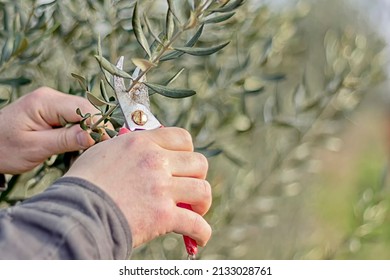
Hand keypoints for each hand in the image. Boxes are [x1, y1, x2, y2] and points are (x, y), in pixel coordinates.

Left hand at [0, 87, 100, 173]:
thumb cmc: (5, 148)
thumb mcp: (35, 147)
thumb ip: (65, 140)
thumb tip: (93, 136)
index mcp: (44, 102)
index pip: (83, 109)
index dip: (99, 125)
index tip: (109, 143)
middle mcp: (50, 96)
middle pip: (86, 108)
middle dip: (98, 126)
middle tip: (106, 147)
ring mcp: (52, 101)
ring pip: (84, 112)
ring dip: (92, 127)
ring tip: (97, 146)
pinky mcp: (53, 109)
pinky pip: (76, 115)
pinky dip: (83, 128)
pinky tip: (85, 140)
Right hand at [64, 127, 211, 247]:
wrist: (74, 213)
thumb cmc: (84, 183)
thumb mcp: (104, 152)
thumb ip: (129, 147)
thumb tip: (142, 148)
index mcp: (142, 143)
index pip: (182, 137)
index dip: (188, 151)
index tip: (184, 163)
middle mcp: (156, 161)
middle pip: (199, 163)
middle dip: (198, 176)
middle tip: (189, 188)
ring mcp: (161, 188)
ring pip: (202, 190)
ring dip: (202, 203)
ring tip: (196, 211)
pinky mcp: (163, 216)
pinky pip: (196, 223)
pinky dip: (202, 232)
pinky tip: (199, 237)